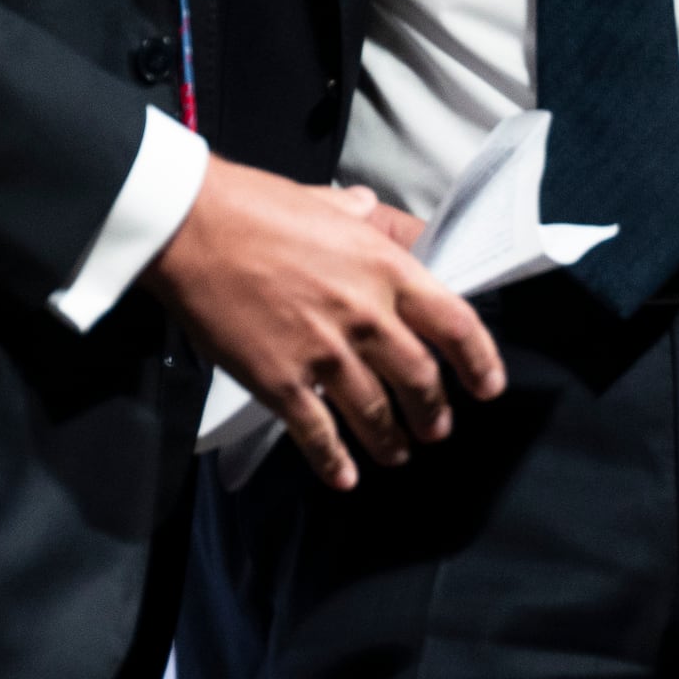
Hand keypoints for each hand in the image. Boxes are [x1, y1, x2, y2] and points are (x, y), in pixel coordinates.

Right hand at [146, 158, 504, 490]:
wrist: (191, 228)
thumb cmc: (253, 207)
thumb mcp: (325, 202)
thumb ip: (361, 218)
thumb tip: (375, 213)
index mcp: (384, 267)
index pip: (456, 324)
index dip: (480, 361)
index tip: (487, 385)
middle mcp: (365, 315)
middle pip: (421, 379)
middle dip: (433, 412)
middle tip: (435, 427)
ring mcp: (324, 353)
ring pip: (376, 414)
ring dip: (391, 441)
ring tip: (396, 454)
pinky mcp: (281, 382)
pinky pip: (319, 434)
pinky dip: (334, 461)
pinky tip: (343, 476)